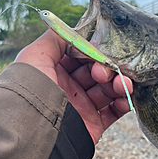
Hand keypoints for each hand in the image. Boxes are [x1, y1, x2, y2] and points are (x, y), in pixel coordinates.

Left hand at [16, 29, 132, 144]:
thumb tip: (73, 28)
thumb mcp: (35, 55)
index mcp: (55, 72)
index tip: (103, 48)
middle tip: (107, 70)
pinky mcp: (93, 124)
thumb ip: (55, 38)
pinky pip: (114, 112)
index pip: (81, 57)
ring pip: (109, 90)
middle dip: (108, 68)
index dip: (94, 51)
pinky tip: (126, 98)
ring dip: (120, 84)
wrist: (35, 130)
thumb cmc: (32, 90)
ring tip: (123, 84)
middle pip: (97, 72)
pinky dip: (124, 103)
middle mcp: (69, 88)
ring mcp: (82, 107)